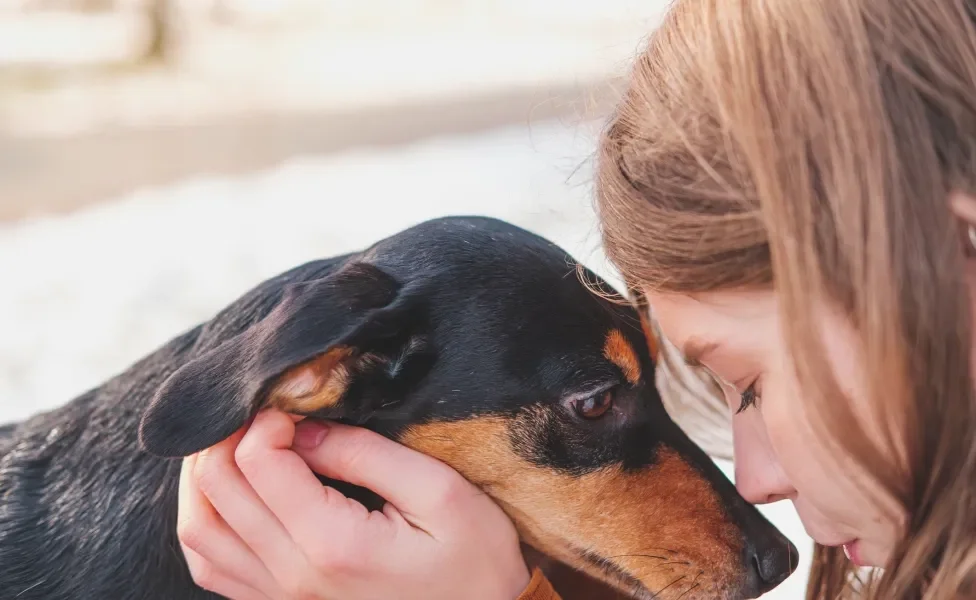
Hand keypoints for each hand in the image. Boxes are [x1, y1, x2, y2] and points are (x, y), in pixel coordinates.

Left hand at [176, 408, 529, 599]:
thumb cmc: (474, 559)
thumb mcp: (440, 492)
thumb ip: (365, 454)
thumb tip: (303, 427)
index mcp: (333, 544)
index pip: (257, 462)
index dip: (267, 416)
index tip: (297, 402)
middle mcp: (293, 577)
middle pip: (217, 489)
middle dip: (227, 433)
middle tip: (263, 409)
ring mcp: (280, 598)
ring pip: (199, 529)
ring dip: (203, 474)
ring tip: (236, 440)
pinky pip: (211, 565)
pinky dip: (205, 519)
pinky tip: (230, 493)